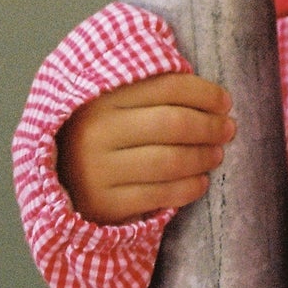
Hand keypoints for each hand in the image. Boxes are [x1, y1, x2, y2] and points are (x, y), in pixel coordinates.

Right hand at [57, 71, 235, 223]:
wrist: (60, 186)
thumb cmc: (98, 139)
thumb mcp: (107, 106)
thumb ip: (142, 91)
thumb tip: (201, 85)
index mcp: (100, 98)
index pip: (165, 87)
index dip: (203, 93)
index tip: (224, 101)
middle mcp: (97, 131)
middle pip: (172, 124)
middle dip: (209, 126)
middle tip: (228, 129)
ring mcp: (99, 169)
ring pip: (170, 161)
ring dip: (203, 157)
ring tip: (217, 154)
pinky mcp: (107, 203)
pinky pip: (161, 195)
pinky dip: (189, 188)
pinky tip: (201, 182)